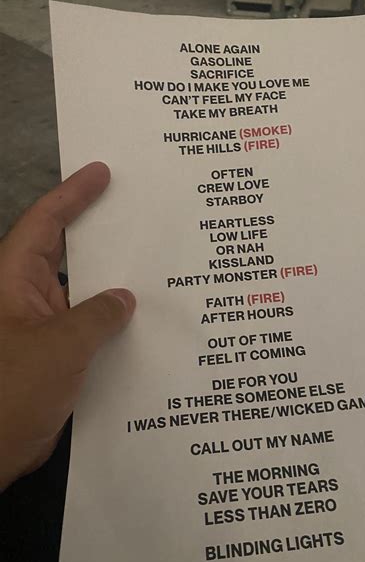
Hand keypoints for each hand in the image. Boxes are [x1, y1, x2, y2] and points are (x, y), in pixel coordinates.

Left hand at [0, 162, 135, 491]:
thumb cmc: (13, 389)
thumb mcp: (61, 347)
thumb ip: (98, 316)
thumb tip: (125, 298)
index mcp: (14, 280)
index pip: (45, 223)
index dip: (73, 195)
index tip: (102, 172)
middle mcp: (26, 296)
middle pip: (65, 252)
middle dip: (99, 233)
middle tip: (140, 214)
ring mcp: (40, 326)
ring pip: (79, 291)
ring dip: (110, 282)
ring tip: (153, 264)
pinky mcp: (52, 354)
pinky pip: (85, 324)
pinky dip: (108, 319)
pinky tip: (141, 318)